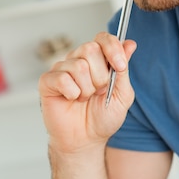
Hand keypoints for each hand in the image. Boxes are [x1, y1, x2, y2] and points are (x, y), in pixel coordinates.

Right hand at [38, 32, 136, 152]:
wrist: (86, 140)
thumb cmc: (102, 118)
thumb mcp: (122, 95)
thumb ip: (123, 69)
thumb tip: (130, 43)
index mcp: (98, 60)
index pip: (103, 38)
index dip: (113, 48)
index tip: (120, 66)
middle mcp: (79, 60)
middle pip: (90, 49)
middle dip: (101, 76)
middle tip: (98, 92)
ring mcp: (62, 69)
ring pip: (78, 66)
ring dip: (87, 89)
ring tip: (84, 99)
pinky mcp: (48, 81)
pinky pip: (62, 78)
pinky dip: (72, 93)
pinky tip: (71, 100)